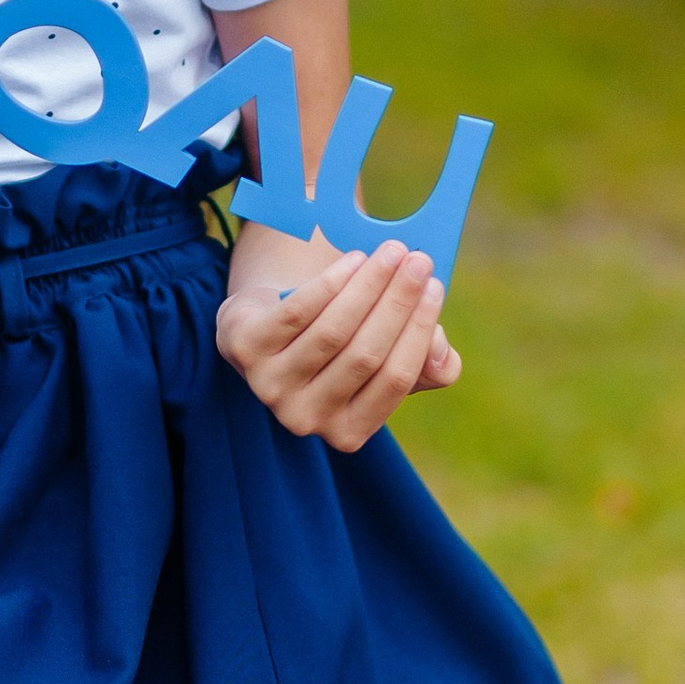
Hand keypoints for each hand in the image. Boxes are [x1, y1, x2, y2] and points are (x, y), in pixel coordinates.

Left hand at [216, 241, 463, 451]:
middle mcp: (305, 420)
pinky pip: (296, 313)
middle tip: (419, 260)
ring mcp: (269, 388)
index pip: (395, 380)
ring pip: (331, 332)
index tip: (435, 287)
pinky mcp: (244, 350)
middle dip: (397, 303)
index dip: (419, 331)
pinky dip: (330, 283)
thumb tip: (441, 355)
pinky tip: (354, 259)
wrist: (272, 326)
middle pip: (364, 355)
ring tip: (391, 251)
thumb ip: (425, 364)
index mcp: (347, 432)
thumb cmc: (341, 345)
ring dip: (368, 286)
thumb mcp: (384, 358)